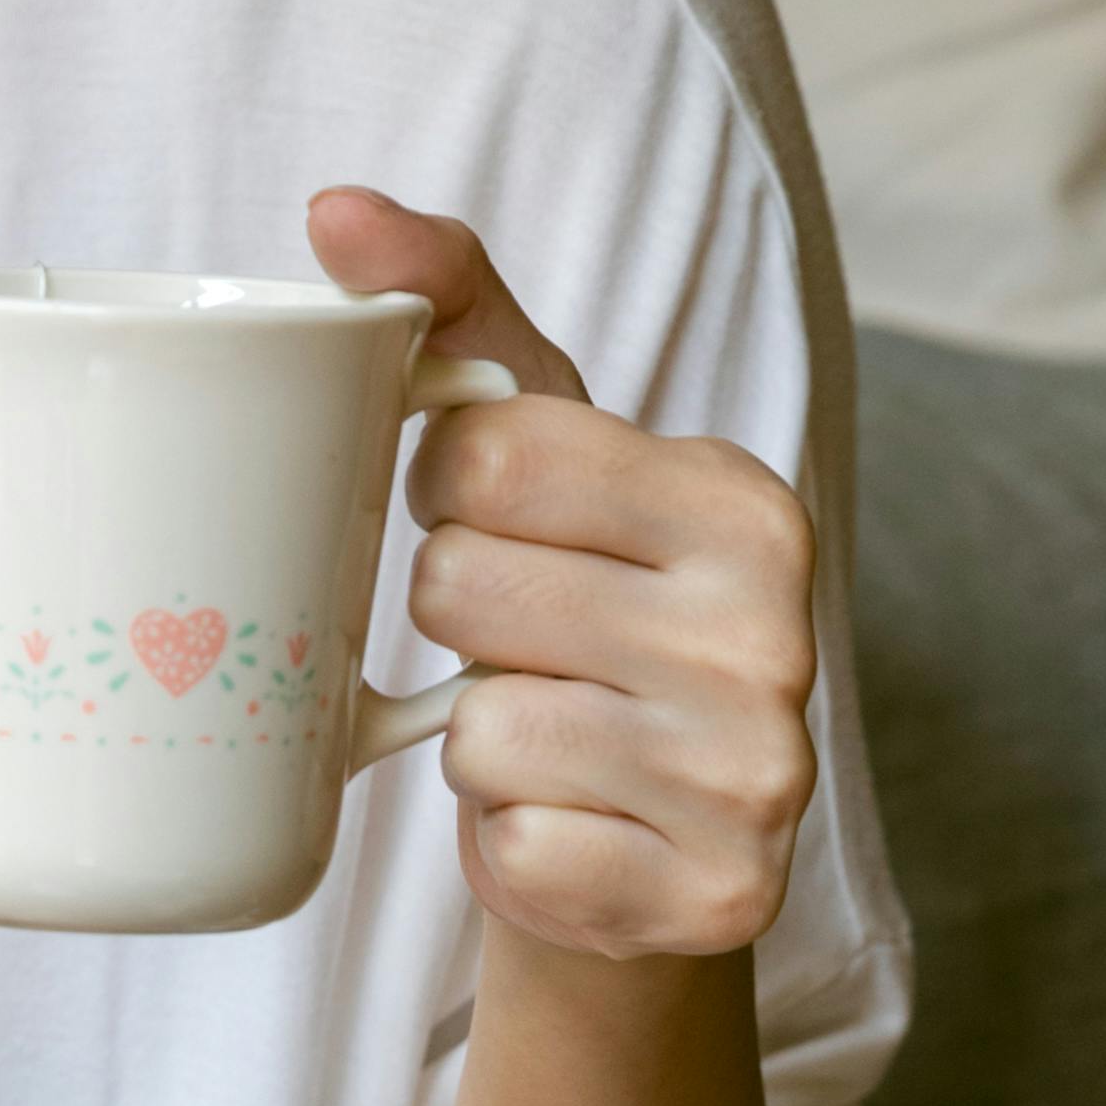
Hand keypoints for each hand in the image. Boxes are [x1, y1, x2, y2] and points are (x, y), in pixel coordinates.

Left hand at [307, 187, 814, 966]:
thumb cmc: (577, 612)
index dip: (445, 499)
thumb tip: (333, 211)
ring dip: (474, 743)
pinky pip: (513, 850)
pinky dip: (512, 845)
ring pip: (479, 733)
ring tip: (545, 735)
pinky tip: (568, 826)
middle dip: (456, 623)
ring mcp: (755, 772)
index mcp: (739, 496)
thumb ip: (446, 308)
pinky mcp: (713, 894)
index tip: (497, 527)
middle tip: (518, 645)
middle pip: (463, 589)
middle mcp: (772, 630)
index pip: (486, 456)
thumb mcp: (535, 446)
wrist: (649, 839)